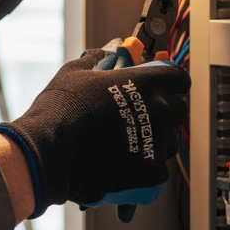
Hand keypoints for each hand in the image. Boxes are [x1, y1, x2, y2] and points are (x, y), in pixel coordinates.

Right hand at [0, 50, 190, 217]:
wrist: (50, 150)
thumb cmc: (61, 109)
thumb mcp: (75, 72)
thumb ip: (97, 61)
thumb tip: (103, 56)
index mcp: (145, 82)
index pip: (179, 79)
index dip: (170, 84)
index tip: (160, 90)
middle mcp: (158, 110)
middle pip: (177, 112)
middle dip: (164, 115)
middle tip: (141, 120)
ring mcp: (157, 142)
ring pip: (169, 143)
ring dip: (155, 143)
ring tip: (128, 147)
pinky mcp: (151, 173)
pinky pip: (159, 170)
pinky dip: (145, 171)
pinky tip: (125, 168)